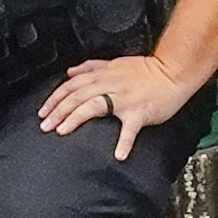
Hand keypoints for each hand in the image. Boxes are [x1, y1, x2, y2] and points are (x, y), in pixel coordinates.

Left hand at [33, 53, 199, 156]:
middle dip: (58, 111)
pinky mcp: (140, 112)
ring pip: (94, 106)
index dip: (55, 98)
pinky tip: (118, 155)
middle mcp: (110, 84)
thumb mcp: (114, 63)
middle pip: (77, 96)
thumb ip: (91, 67)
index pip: (72, 85)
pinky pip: (130, 128)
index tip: (44, 111)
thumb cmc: (146, 70)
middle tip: (45, 125)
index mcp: (103, 75)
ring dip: (75, 118)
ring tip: (63, 131)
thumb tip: (70, 72)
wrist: (173, 72)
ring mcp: (125, 99)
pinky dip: (124, 142)